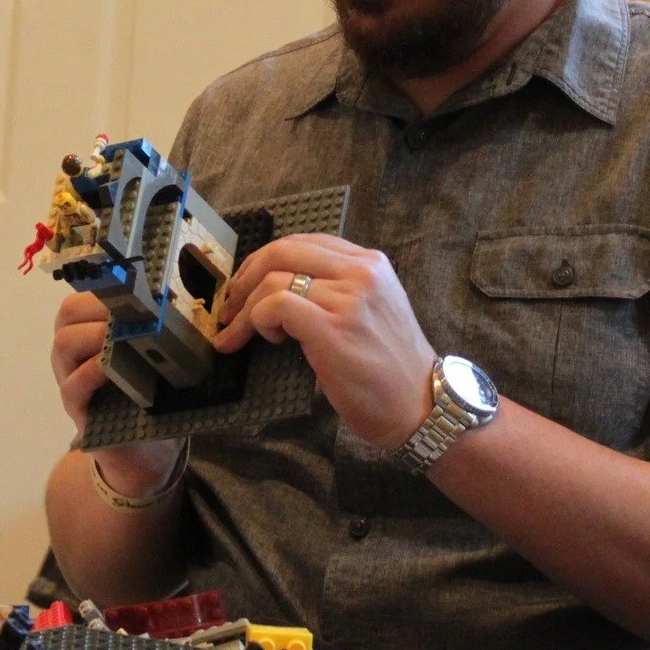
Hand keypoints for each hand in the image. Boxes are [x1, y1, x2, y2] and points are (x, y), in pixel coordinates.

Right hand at [48, 291, 183, 496]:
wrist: (149, 452)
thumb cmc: (155, 394)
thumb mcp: (159, 355)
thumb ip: (160, 328)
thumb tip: (187, 295)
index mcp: (93, 331)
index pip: (86, 294)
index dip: (107, 285)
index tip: (137, 284)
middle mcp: (76, 351)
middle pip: (68, 313)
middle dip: (100, 306)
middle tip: (131, 313)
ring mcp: (71, 379)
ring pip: (64, 343)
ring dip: (96, 335)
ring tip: (124, 337)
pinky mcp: (77, 410)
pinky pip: (72, 385)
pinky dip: (93, 372)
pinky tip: (114, 367)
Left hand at [215, 233, 436, 449]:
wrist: (420, 407)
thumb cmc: (390, 368)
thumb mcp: (373, 310)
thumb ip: (337, 289)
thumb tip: (277, 287)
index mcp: (370, 263)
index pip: (303, 243)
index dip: (264, 260)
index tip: (246, 284)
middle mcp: (361, 272)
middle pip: (282, 251)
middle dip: (244, 279)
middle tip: (228, 308)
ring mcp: (348, 298)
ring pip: (273, 281)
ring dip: (245, 310)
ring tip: (240, 335)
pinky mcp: (333, 328)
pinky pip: (276, 305)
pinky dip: (258, 321)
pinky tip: (269, 339)